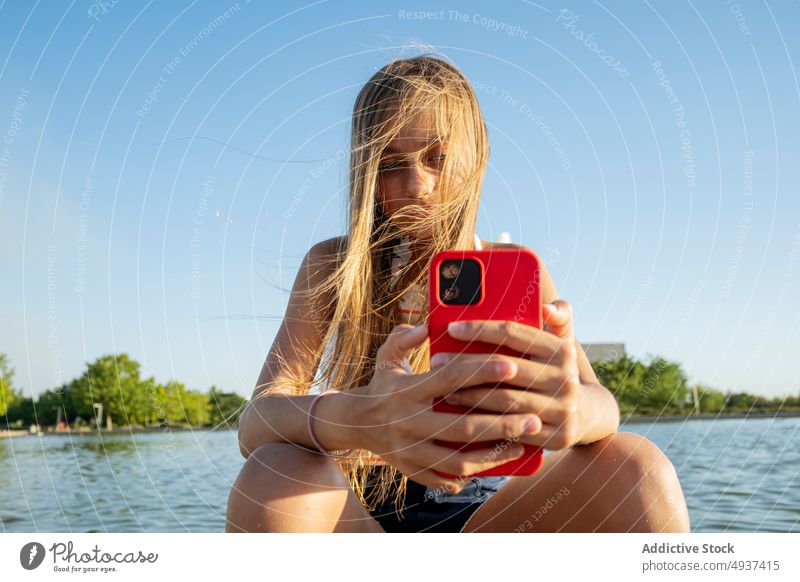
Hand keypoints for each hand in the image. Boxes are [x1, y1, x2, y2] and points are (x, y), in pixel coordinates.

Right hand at [351, 323, 541, 492]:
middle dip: (502, 423)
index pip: (450, 378)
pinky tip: (494, 464)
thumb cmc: (382, 384)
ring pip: (459, 460)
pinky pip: (447, 479)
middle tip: (534, 418)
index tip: (512, 366)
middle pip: (463, 426)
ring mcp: (410, 451)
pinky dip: (472, 474)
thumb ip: (404, 337)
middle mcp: (408, 422)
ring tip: (521, 444)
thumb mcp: (387, 356)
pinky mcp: (412, 471)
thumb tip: (427, 325)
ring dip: (494, 455)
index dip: (483, 371)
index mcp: (406, 390)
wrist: (353, 423)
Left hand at [432, 299, 583, 450]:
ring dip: (469, 395)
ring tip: (443, 388)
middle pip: (504, 368)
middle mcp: (565, 379)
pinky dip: (485, 423)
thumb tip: (546, 306)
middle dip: (466, 363)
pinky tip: (463, 417)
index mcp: (562, 350)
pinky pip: (512, 430)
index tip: (451, 328)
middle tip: (436, 360)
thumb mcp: (562, 341)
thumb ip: (558, 317)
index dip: (480, 329)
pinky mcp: (556, 438)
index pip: (514, 333)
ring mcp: (562, 410)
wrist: (588, 414)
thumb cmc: (558, 369)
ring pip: (504, 401)